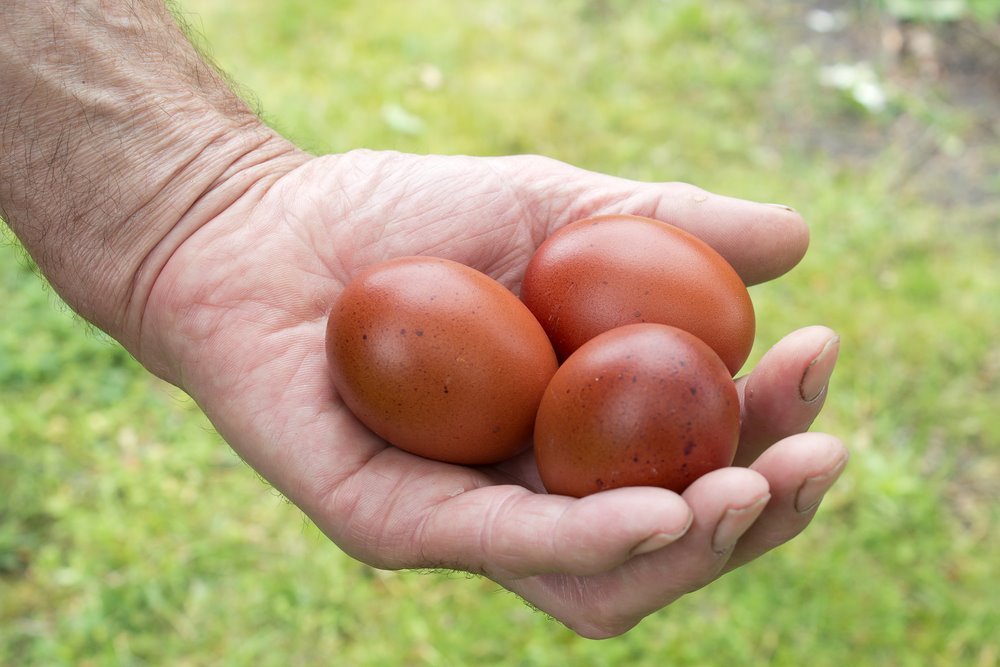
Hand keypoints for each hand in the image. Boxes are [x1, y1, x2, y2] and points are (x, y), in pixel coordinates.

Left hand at [139, 148, 846, 637]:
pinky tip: (667, 510)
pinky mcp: (397, 527)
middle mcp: (534, 485)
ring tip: (757, 488)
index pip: (698, 455)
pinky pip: (511, 550)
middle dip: (761, 510)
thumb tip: (800, 239)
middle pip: (670, 539)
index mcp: (579, 425)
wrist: (266, 226)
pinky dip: (597, 539)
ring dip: (699, 548)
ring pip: (606, 578)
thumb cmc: (409, 216)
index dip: (770, 424)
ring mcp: (467, 519)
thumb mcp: (560, 207)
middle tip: (819, 452)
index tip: (817, 351)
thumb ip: (672, 225)